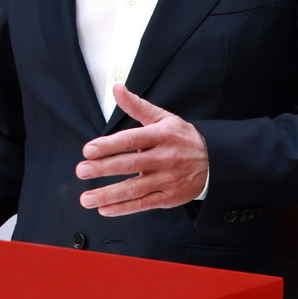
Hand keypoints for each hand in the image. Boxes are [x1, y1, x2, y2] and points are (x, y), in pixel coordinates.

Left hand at [76, 84, 207, 215]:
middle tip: (82, 171)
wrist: (215, 161)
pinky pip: (144, 204)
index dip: (109, 145)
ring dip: (109, 195)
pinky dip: (124, 208)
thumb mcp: (163, 118)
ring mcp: (168, 179)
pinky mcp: (170, 197)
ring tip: (87, 198)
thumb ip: (137, 106)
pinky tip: (106, 209)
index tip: (88, 150)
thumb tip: (117, 89)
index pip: (131, 140)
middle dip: (103, 169)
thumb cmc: (182, 138)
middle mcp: (164, 158)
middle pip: (130, 164)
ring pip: (135, 188)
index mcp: (161, 136)